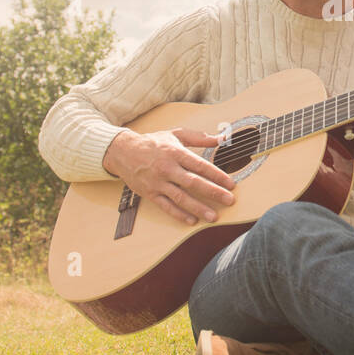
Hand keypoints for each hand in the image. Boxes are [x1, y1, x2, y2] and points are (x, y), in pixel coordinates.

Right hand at [103, 127, 236, 225]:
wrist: (122, 151)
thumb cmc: (153, 142)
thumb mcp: (176, 134)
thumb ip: (200, 137)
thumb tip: (222, 138)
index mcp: (175, 153)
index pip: (200, 165)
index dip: (217, 175)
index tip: (231, 184)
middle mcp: (167, 168)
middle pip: (193, 182)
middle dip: (213, 192)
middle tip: (229, 200)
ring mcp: (158, 183)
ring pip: (180, 197)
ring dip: (198, 208)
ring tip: (214, 216)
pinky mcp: (150, 194)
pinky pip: (166, 206)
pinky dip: (179, 215)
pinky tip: (192, 220)